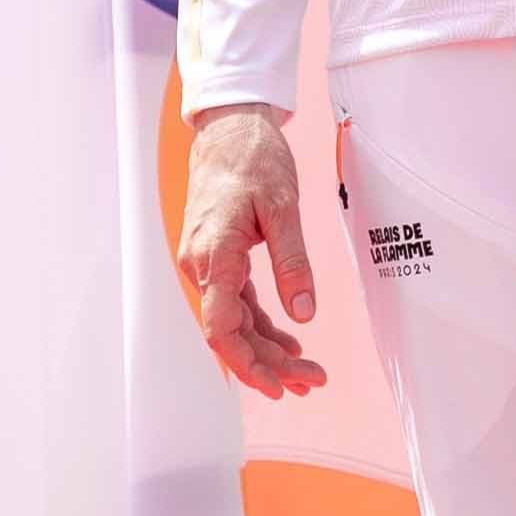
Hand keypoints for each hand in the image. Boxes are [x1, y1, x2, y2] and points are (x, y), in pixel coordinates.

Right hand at [177, 105, 327, 396]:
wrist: (228, 129)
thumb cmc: (252, 160)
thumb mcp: (283, 207)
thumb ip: (293, 262)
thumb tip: (303, 312)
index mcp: (213, 256)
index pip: (222, 328)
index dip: (247, 364)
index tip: (276, 386)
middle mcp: (202, 266)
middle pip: (233, 332)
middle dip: (270, 363)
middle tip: (312, 383)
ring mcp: (207, 263)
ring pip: (237, 320)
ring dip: (268, 349)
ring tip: (306, 372)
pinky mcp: (218, 258)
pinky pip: (238, 301)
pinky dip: (263, 323)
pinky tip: (289, 341)